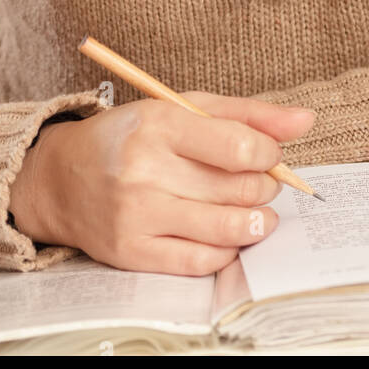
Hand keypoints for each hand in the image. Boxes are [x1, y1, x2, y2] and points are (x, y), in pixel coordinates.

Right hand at [8, 93, 315, 274]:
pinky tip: (227, 234)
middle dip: (265, 188)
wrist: (61, 178)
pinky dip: (227, 249)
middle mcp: (144, 169)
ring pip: (226, 229)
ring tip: (258, 213)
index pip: (239, 146)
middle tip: (263, 182)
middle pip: (238, 190)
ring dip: (256, 223)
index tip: (268, 154)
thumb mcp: (184, 108)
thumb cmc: (132, 136)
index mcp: (159, 124)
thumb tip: (307, 120)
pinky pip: (201, 261)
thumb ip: (248, 114)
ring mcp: (137, 215)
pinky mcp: (132, 252)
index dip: (270, 154)